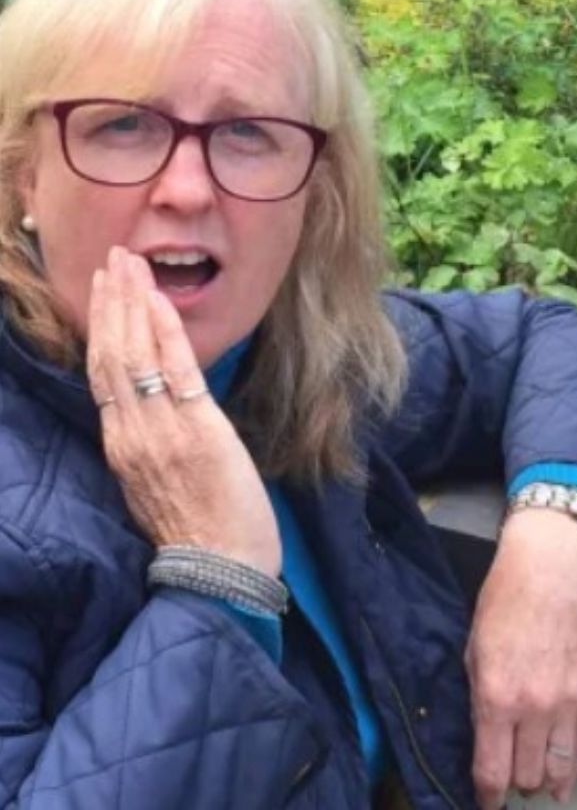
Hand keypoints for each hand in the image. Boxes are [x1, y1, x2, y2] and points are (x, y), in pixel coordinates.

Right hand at [87, 247, 280, 575]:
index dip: (99, 328)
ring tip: (129, 263)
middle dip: (109, 302)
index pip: (102, 375)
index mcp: (122, 447)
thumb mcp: (161, 483)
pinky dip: (164, 330)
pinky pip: (174, 370)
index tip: (101, 289)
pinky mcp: (197, 430)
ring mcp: (161, 431)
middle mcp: (131, 435)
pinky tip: (160, 299)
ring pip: (133, 355)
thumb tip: (158, 405)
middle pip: (109, 355)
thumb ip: (152, 442)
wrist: (221, 573)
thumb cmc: (201, 531)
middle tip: (112, 258)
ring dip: (131, 303)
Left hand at [467, 508, 576, 807]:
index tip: (485, 802)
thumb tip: (484, 741)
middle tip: (508, 776)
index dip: (486, 797)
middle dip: (514, 783)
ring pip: (559, 769)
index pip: (492, 773)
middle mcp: (534, 707)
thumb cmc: (504, 600)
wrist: (551, 565)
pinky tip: (563, 771)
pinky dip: (571, 761)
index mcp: (496, 697)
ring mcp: (569, 701)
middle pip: (526, 777)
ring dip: (544, 779)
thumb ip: (479, 700)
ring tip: (537, 781)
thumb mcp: (474, 651)